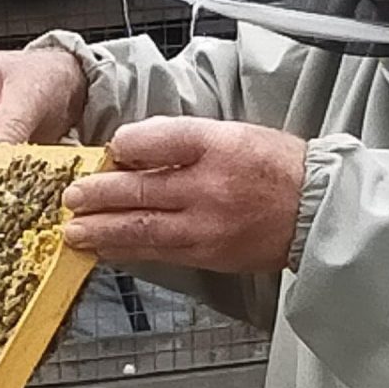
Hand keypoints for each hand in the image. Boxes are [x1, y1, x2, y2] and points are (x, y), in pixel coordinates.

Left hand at [63, 117, 306, 272]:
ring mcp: (208, 226)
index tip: (109, 149)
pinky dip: (128, 250)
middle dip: (98, 195)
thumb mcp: (234, 133)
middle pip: (141, 189)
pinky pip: (159, 253)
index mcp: (218, 145)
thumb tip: (134, 149)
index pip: (157, 139)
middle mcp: (210, 187)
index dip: (125, 145)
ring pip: (143, 228)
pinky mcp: (209, 255)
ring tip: (75, 230)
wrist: (317, 210)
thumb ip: (183, 139)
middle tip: (71, 197)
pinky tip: (107, 248)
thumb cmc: (277, 167)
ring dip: (103, 230)